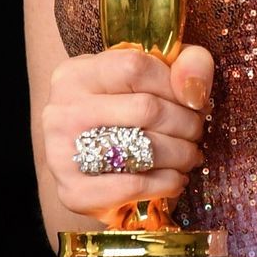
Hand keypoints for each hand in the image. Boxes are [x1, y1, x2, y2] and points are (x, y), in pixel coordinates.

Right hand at [42, 42, 215, 228]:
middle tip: (196, 132)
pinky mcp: (72, 192)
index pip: (136, 67)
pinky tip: (176, 179)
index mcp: (76, 74)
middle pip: (146, 109)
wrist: (88, 168)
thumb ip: (186, 64)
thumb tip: (195, 90)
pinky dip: (167, 183)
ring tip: (189, 155)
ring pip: (144, 147)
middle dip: (186, 123)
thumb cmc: (125, 113)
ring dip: (181, 154)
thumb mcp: (151, 76)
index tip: (193, 100)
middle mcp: (61, 111)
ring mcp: (61, 153)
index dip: (176, 84)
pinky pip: (134, 185)